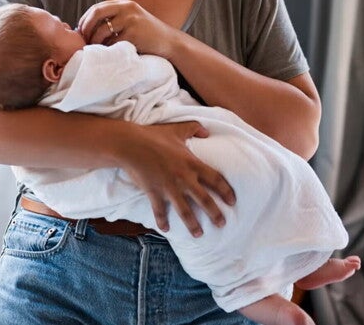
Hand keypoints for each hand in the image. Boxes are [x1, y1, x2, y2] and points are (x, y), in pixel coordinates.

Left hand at [77, 0, 178, 57]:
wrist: (169, 42)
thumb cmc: (145, 35)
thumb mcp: (129, 20)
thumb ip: (113, 18)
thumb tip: (84, 28)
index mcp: (123, 3)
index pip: (96, 8)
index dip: (84, 20)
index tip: (80, 32)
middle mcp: (127, 7)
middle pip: (96, 13)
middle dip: (86, 28)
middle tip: (84, 40)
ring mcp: (131, 19)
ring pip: (102, 30)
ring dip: (95, 41)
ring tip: (96, 49)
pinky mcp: (134, 32)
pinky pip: (112, 42)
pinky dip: (108, 49)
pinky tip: (109, 52)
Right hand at [117, 121, 235, 236]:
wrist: (130, 144)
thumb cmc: (153, 135)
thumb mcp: (176, 129)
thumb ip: (194, 128)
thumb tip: (207, 131)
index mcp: (192, 163)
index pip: (216, 179)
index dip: (226, 191)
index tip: (233, 201)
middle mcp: (184, 178)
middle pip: (205, 200)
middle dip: (215, 213)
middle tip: (222, 224)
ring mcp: (169, 187)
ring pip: (185, 210)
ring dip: (193, 224)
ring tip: (199, 234)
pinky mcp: (154, 192)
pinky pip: (160, 210)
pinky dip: (162, 221)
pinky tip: (166, 229)